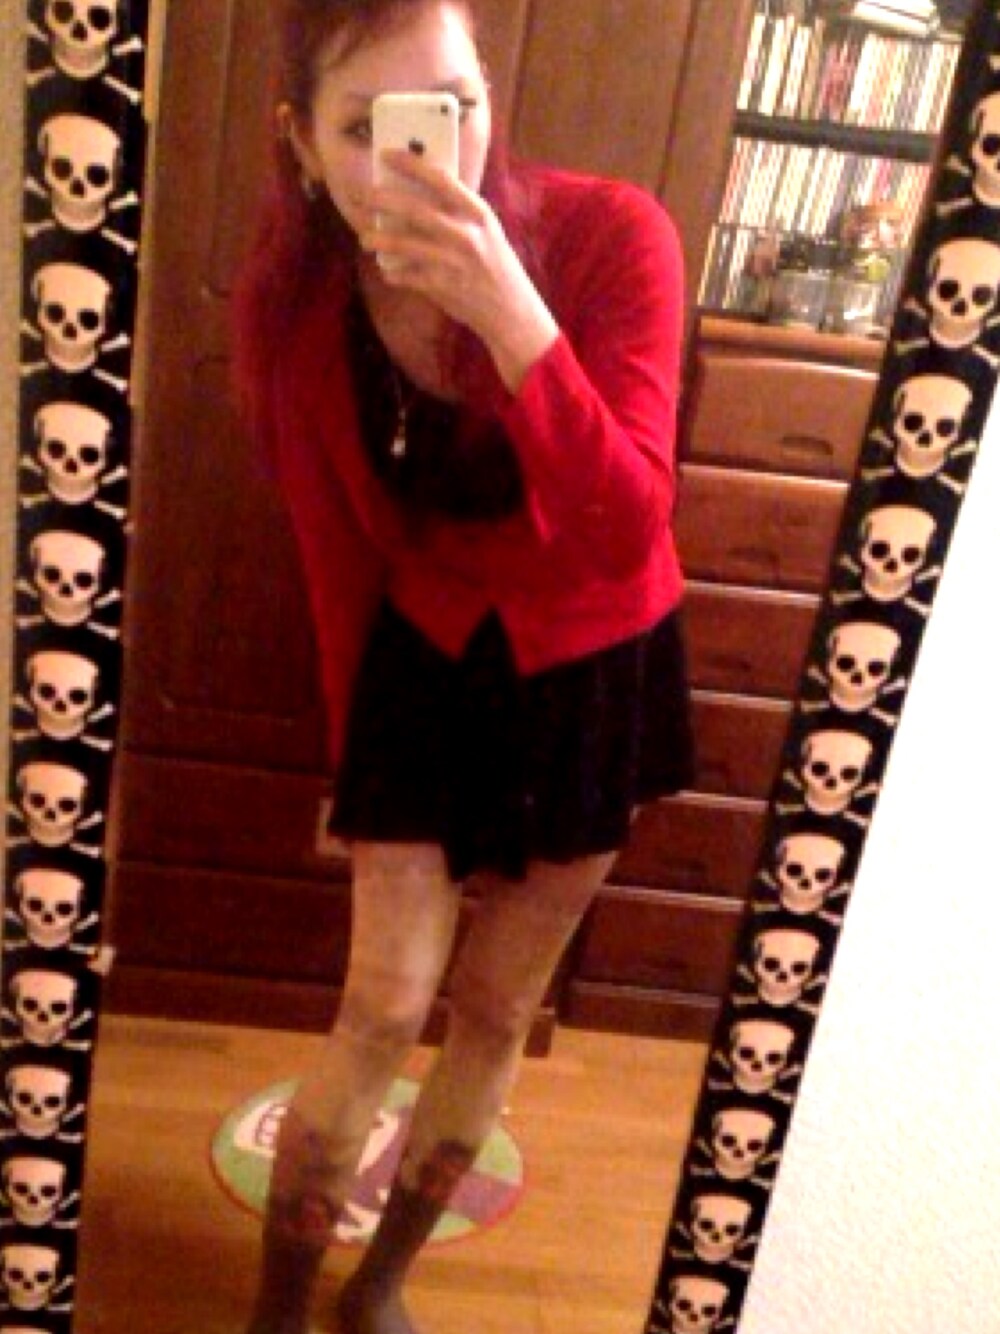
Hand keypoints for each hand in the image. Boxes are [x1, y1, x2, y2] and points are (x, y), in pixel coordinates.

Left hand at [361, 149, 558, 391]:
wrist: (511, 312)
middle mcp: (466, 235)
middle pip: (414, 210)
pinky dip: (393, 273)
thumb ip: (459, 213)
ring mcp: (452, 262)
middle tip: (360, 196)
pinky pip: (406, 276)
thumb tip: (418, 194)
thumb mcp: (486, 232)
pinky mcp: (442, 287)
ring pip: (404, 244)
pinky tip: (387, 270)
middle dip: (381, 200)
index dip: (410, 164)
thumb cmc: (496, 267)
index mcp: (478, 214)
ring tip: (363, 238)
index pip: (440, 179)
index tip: (386, 154)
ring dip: (378, 240)